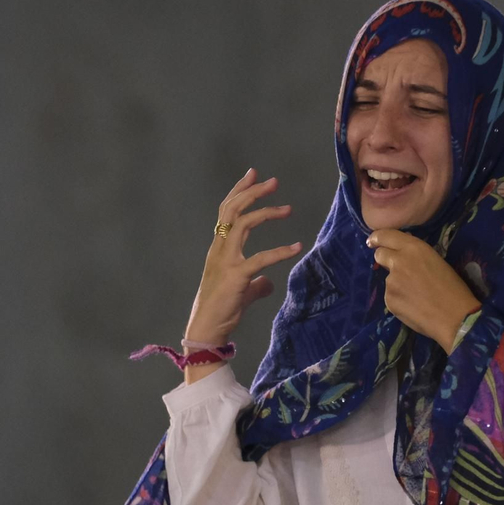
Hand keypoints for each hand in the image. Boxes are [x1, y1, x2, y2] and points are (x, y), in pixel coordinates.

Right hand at [184, 168, 301, 361]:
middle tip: (273, 181)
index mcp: (218, 248)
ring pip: (242, 224)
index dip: (239, 191)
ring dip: (266, 213)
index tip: (253, 174)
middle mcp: (219, 249)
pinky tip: (297, 248)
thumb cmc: (221, 311)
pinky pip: (260, 258)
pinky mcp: (236, 276)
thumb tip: (269, 283)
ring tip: (288, 208)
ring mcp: (225, 261)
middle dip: (252, 192)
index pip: (226, 211)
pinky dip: (280, 251)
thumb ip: (256, 283)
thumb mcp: (241, 291)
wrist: (206, 330)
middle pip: (232, 210)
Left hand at [366, 229, 481, 351]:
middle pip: (380, 254)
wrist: (454, 316)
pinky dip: (399, 300)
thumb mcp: (436, 261)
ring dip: (397, 284)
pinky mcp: (388, 300)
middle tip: (393, 266)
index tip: (373, 241)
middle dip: (383, 258)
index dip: (377, 238)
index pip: (386, 235)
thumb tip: (403, 254)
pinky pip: (391, 296)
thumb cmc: (453, 288)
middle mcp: (398, 261)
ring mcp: (391, 281)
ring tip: (416, 296)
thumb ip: (416, 255)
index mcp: (413, 248)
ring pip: (388, 279)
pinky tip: (414, 307)